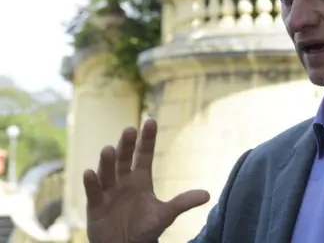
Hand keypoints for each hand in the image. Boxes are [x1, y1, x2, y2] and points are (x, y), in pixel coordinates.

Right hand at [83, 119, 209, 242]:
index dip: (147, 140)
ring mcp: (108, 191)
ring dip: (107, 161)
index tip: (150, 121)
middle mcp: (124, 181)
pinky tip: (90, 172)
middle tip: (130, 130)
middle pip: (124, 159)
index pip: (144, 155)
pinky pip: (93, 192)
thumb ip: (183, 202)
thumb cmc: (145, 229)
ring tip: (109, 149)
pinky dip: (91, 183)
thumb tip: (208, 194)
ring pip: (107, 172)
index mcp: (140, 179)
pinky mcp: (95, 205)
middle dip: (127, 145)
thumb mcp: (165, 214)